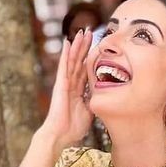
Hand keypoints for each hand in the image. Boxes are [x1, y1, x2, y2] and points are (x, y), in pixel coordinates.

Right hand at [39, 30, 93, 149]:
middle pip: (80, 61)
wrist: (60, 135)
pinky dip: (66, 54)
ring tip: (82, 32)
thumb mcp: (89, 113)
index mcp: (78, 91)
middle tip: (91, 31)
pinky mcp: (60, 84)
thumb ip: (94, 103)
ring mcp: (65, 83)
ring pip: (73, 60)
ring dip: (78, 45)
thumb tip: (104, 99)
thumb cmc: (73, 128)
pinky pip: (64, 66)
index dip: (91, 58)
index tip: (98, 46)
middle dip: (85, 47)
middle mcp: (71, 84)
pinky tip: (68, 42)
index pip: (86, 70)